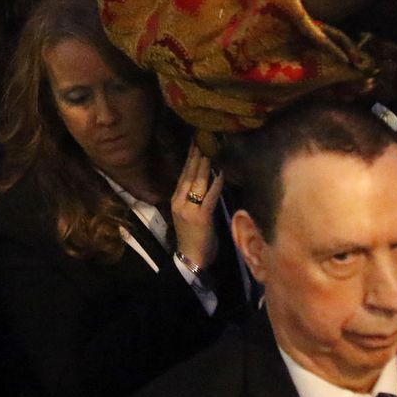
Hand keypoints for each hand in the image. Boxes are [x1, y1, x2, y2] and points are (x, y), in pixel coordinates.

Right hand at [170, 142, 223, 269]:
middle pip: (189, 174)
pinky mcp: (201, 216)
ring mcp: (189, 209)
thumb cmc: (194, 237)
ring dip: (205, 165)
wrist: (192, 259)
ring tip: (211, 149)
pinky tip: (221, 173)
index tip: (195, 142)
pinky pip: (210, 196)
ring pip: (197, 182)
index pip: (183, 174)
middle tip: (203, 138)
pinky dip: (216, 183)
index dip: (190, 158)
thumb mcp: (189, 214)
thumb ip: (194, 197)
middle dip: (197, 155)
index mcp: (175, 200)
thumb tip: (206, 179)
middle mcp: (179, 201)